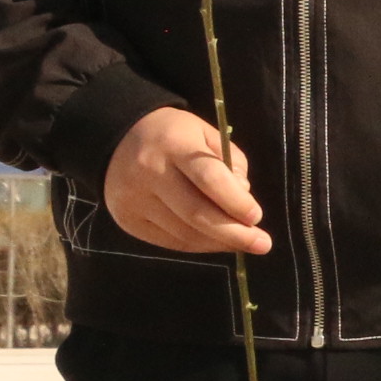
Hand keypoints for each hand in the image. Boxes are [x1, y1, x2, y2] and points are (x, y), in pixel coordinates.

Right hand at [105, 106, 270, 254]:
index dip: (235, 201)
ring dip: (218, 242)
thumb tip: (243, 202)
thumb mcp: (206, 134)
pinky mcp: (127, 220)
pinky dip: (198, 245)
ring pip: (183, 233)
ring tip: (243, 243)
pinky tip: (217, 243)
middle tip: (262, 245)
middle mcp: (149, 173)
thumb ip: (231, 164)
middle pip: (195, 213)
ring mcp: (134, 200)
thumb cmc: (174, 137)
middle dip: (233, 233)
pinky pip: (169, 241)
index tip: (257, 217)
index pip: (208, 178)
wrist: (117, 139)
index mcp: (173, 145)